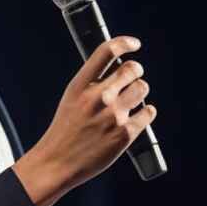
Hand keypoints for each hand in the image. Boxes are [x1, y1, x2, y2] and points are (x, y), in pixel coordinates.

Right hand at [14, 36, 157, 205]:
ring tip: (130, 101)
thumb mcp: (71, 98)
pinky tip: (137, 117)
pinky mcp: (125, 133)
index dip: (125, 43)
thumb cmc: (65, 130)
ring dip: (139, 92)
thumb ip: (92, 82)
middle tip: (131, 79)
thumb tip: (120, 69)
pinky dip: (146, 112)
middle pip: (132, 68)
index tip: (134, 44)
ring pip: (142, 88)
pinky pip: (148, 112)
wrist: (57, 162)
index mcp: (81, 85)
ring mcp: (113, 115)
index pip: (107, 51)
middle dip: (135, 71)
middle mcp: (98, 97)